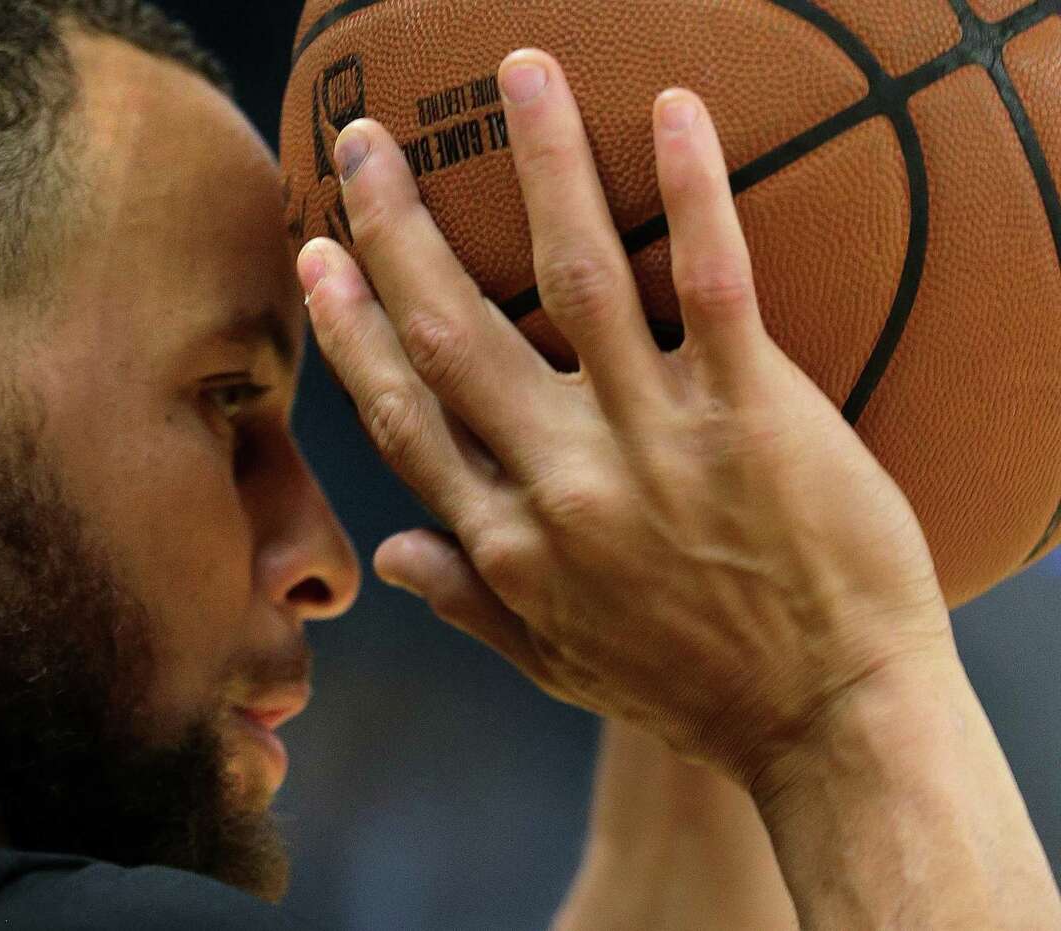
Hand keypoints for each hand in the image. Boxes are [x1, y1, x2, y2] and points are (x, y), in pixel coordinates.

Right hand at [297, 49, 954, 786]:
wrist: (828, 725)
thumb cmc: (690, 690)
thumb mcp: (558, 661)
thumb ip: (466, 600)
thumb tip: (386, 556)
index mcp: (509, 542)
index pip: (405, 417)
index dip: (352, 331)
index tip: (319, 257)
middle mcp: (563, 484)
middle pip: (457, 332)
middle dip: (398, 229)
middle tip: (365, 144)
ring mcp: (658, 444)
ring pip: (577, 280)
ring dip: (541, 166)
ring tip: (517, 74)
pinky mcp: (755, 417)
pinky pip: (716, 285)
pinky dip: (693, 194)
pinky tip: (673, 113)